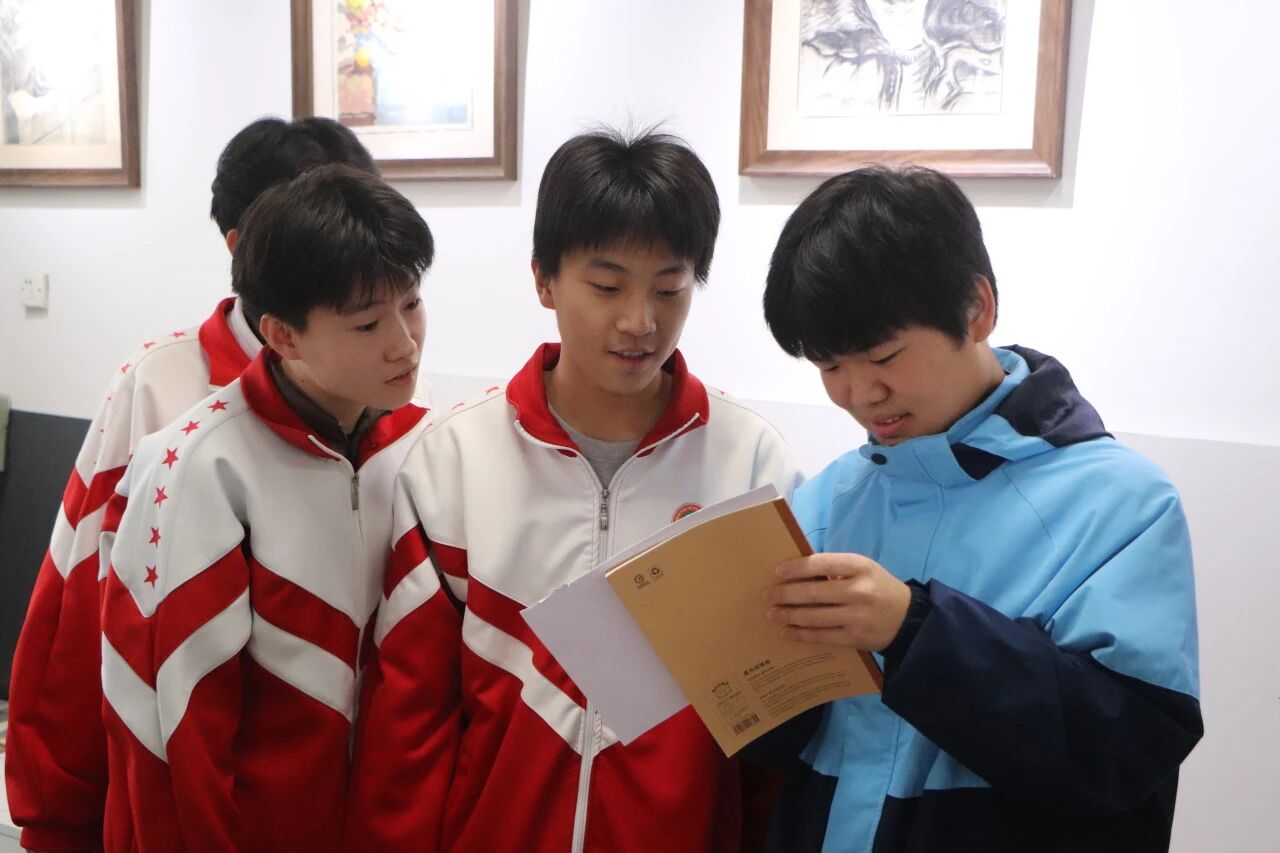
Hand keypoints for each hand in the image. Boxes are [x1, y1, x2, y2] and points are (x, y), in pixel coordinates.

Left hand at [764, 553, 911, 650]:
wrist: (908, 618)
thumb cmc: (878, 587)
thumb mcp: (863, 568)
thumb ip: (835, 568)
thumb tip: (797, 573)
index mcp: (860, 567)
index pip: (821, 564)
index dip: (796, 568)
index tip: (777, 572)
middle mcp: (859, 591)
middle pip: (813, 593)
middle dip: (785, 594)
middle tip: (768, 595)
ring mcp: (857, 617)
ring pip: (813, 617)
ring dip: (788, 615)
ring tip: (772, 613)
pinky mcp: (855, 638)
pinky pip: (821, 636)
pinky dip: (800, 634)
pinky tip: (786, 631)